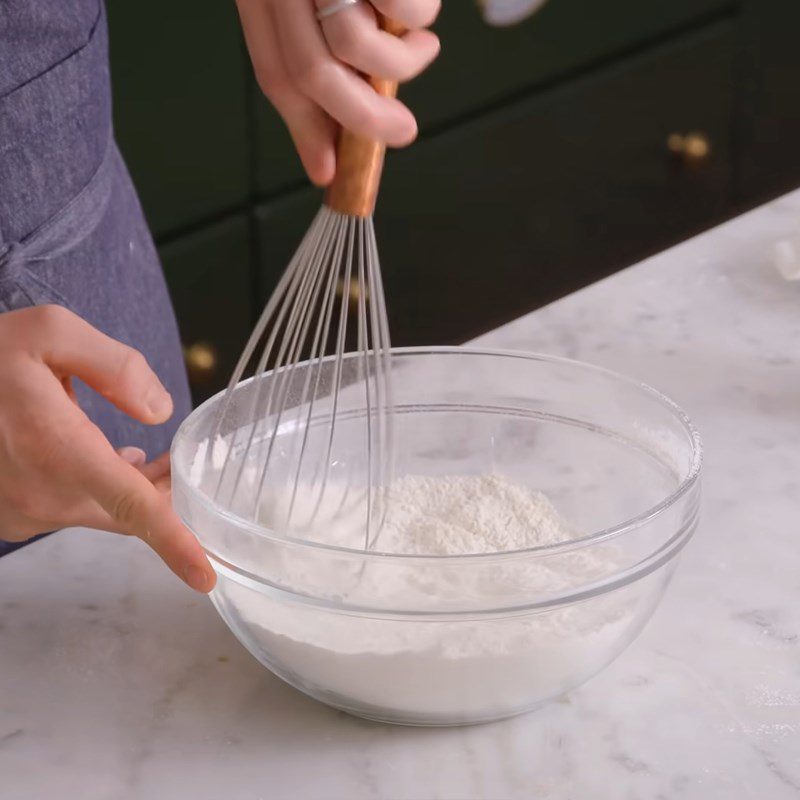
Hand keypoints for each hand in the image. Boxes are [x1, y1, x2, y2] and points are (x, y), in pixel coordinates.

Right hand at [0, 305, 214, 592]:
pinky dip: (94, 489)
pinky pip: (73, 510)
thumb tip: (158, 412)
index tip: (203, 576)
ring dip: (128, 487)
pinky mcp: (12, 517)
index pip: (130, 507)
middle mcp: (41, 494)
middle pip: (128, 511)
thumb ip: (115, 366)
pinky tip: (98, 458)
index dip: (173, 543)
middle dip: (162, 490)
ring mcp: (22, 512)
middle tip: (180, 462)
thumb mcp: (50, 332)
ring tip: (144, 456)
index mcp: (57, 449)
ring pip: (102, 510)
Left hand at [237, 0, 440, 185]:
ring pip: (357, 46)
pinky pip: (402, 9)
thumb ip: (313, 60)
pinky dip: (419, 19)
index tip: (328, 172)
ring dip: (403, 64)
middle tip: (403, 132)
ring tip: (424, 47)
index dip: (305, 131)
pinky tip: (421, 14)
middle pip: (314, 73)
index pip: (277, 75)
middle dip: (365, 119)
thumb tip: (325, 164)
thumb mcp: (306, 0)